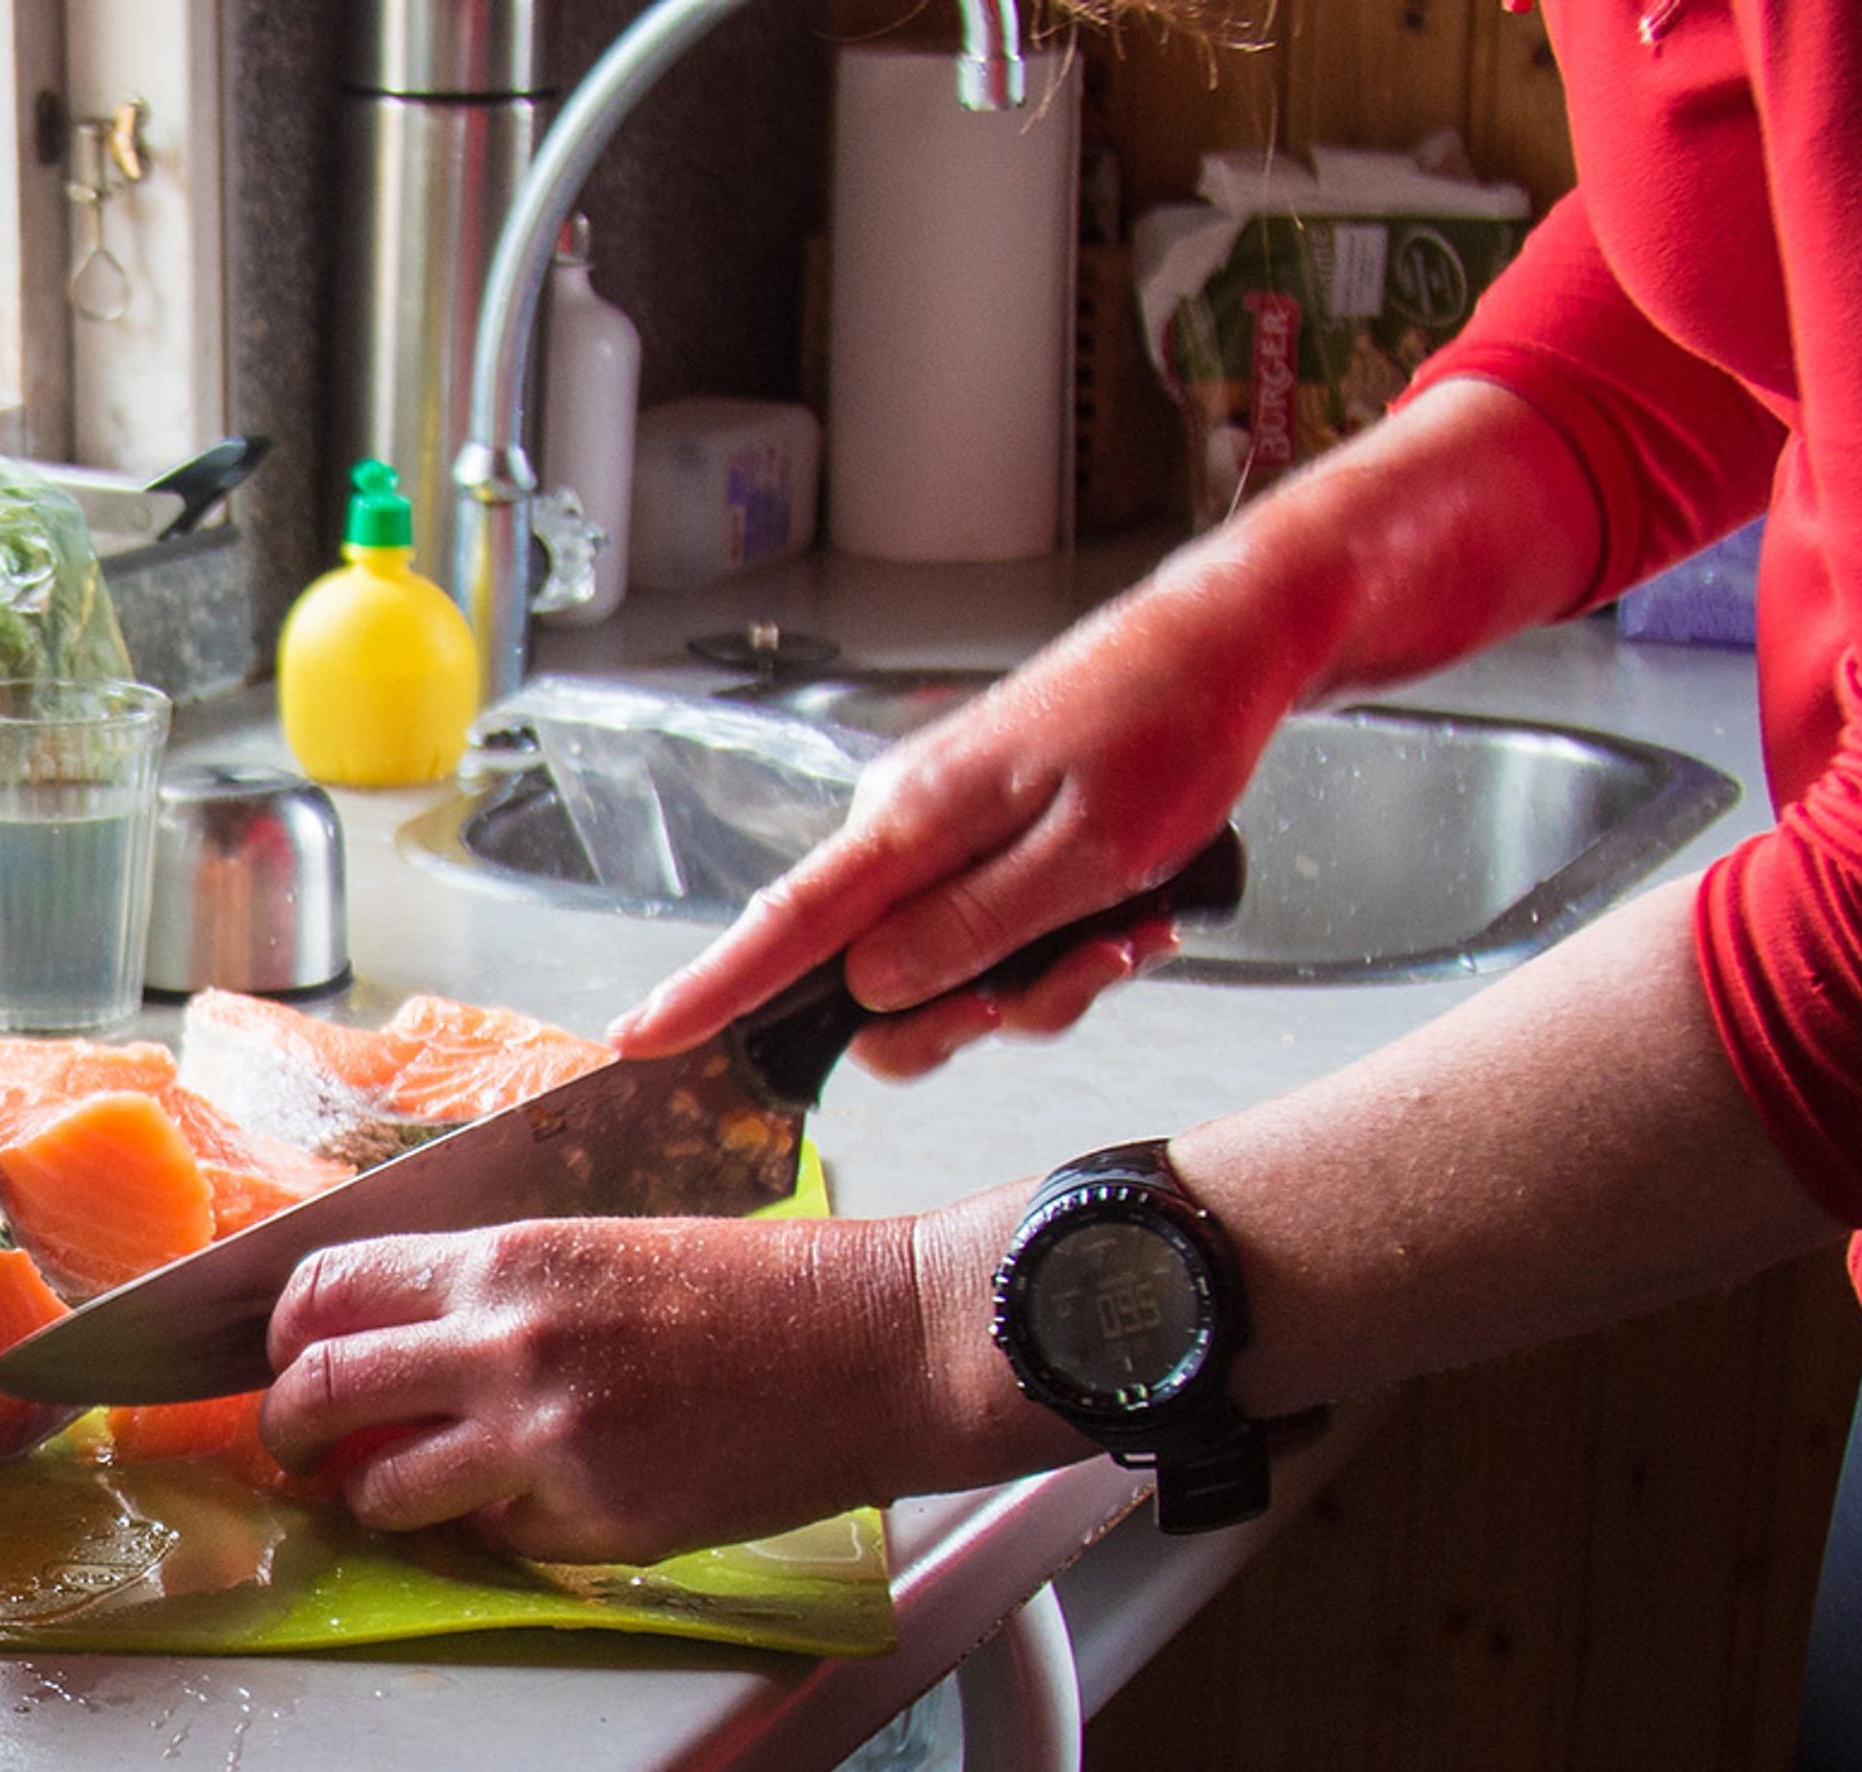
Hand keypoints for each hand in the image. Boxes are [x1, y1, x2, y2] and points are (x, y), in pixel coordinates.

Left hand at [257, 1215, 943, 1561]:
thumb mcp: (602, 1250)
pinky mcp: (595, 1522)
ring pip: (383, 1493)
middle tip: (298, 1446)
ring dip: (377, 1501)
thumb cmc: (755, 1292)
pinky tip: (547, 1504)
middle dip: (287, 1427)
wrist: (873, 1345)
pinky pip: (494, 1541)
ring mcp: (544, 1442)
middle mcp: (504, 1346)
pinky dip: (498, 1532)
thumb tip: (400, 1349)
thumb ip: (494, 1298)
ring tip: (407, 1494)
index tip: (288, 1357)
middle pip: (319, 1391)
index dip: (285, 1332)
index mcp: (504, 1262)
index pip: (325, 1287)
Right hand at [614, 558, 1307, 1078]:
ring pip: (944, 975)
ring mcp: (939, 837)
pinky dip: (1055, 951)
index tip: (638, 1034)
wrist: (1223, 646)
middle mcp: (904, 828)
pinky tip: (1127, 919)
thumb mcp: (1092, 856)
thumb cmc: (1169, 728)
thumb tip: (871, 986)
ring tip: (1128, 931)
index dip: (710, 989)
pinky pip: (984, 941)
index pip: (787, 924)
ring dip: (1040, 983)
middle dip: (975, 1016)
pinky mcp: (977, 844)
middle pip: (875, 986)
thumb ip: (975, 930)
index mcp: (913, 822)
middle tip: (1082, 977)